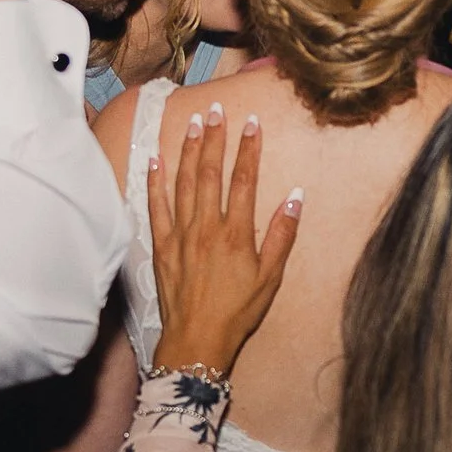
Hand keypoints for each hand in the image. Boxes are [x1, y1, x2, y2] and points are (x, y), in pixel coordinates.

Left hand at [148, 103, 301, 376]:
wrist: (197, 340)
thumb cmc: (238, 310)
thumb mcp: (270, 277)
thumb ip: (282, 235)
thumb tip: (296, 197)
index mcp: (236, 233)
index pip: (243, 180)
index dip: (248, 149)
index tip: (251, 123)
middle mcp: (207, 227)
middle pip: (211, 173)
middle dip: (215, 139)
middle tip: (217, 110)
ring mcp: (181, 235)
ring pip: (184, 183)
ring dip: (189, 151)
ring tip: (194, 123)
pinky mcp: (162, 246)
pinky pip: (156, 207)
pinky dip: (155, 182)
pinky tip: (155, 160)